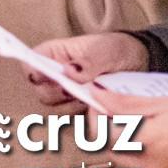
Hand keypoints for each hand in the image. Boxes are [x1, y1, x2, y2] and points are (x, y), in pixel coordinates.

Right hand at [25, 32, 149, 109]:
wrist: (137, 64)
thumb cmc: (116, 49)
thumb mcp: (106, 50)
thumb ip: (89, 60)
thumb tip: (70, 72)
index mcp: (54, 53)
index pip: (30, 62)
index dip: (34, 71)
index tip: (50, 77)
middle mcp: (55, 74)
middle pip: (41, 90)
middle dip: (58, 92)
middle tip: (76, 87)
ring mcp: (65, 92)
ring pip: (55, 107)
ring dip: (73, 104)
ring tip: (93, 93)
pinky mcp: (77, 106)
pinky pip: (72, 117)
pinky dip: (84, 113)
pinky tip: (98, 104)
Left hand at [100, 91, 167, 167]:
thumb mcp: (164, 101)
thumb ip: (127, 103)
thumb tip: (99, 95)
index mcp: (144, 144)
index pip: (101, 134)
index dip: (96, 118)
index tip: (99, 105)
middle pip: (114, 154)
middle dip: (114, 134)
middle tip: (123, 115)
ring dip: (135, 151)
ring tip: (153, 130)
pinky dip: (156, 164)